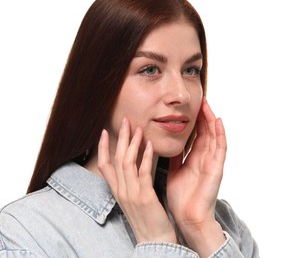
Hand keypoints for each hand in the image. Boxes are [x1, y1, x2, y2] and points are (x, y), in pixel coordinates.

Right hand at [97, 118, 176, 243]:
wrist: (153, 241)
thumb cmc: (146, 218)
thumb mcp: (133, 199)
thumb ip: (131, 182)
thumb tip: (135, 164)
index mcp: (117, 191)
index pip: (104, 165)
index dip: (101, 148)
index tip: (103, 132)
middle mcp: (121, 190)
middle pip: (116, 158)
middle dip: (120, 138)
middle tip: (125, 121)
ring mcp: (131, 194)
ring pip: (127, 163)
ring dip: (132, 144)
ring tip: (138, 128)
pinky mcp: (145, 197)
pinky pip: (143, 173)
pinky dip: (145, 157)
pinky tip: (149, 145)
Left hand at [167, 98, 226, 255]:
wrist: (187, 217)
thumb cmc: (181, 197)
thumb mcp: (175, 171)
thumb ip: (174, 157)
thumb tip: (167, 144)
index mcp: (194, 159)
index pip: (196, 135)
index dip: (194, 121)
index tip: (189, 107)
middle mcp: (204, 158)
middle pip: (205, 132)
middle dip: (203, 116)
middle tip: (199, 99)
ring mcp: (212, 162)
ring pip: (214, 136)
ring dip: (211, 120)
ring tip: (207, 104)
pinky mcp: (217, 169)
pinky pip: (220, 148)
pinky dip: (220, 134)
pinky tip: (218, 121)